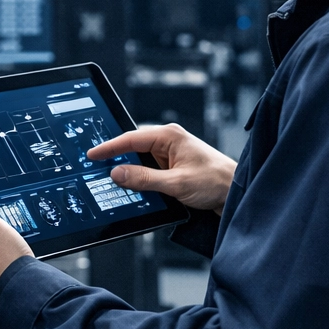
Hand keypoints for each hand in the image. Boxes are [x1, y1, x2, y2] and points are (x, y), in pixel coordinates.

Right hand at [87, 123, 237, 213]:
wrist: (236, 192)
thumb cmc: (215, 181)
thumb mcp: (176, 183)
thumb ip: (144, 179)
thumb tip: (118, 173)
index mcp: (169, 136)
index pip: (130, 139)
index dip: (109, 147)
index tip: (92, 155)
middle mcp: (168, 141)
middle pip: (133, 149)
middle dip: (117, 160)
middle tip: (98, 171)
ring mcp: (170, 154)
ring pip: (140, 161)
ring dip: (130, 172)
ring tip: (116, 183)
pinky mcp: (172, 167)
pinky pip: (149, 170)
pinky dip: (140, 178)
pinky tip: (135, 188)